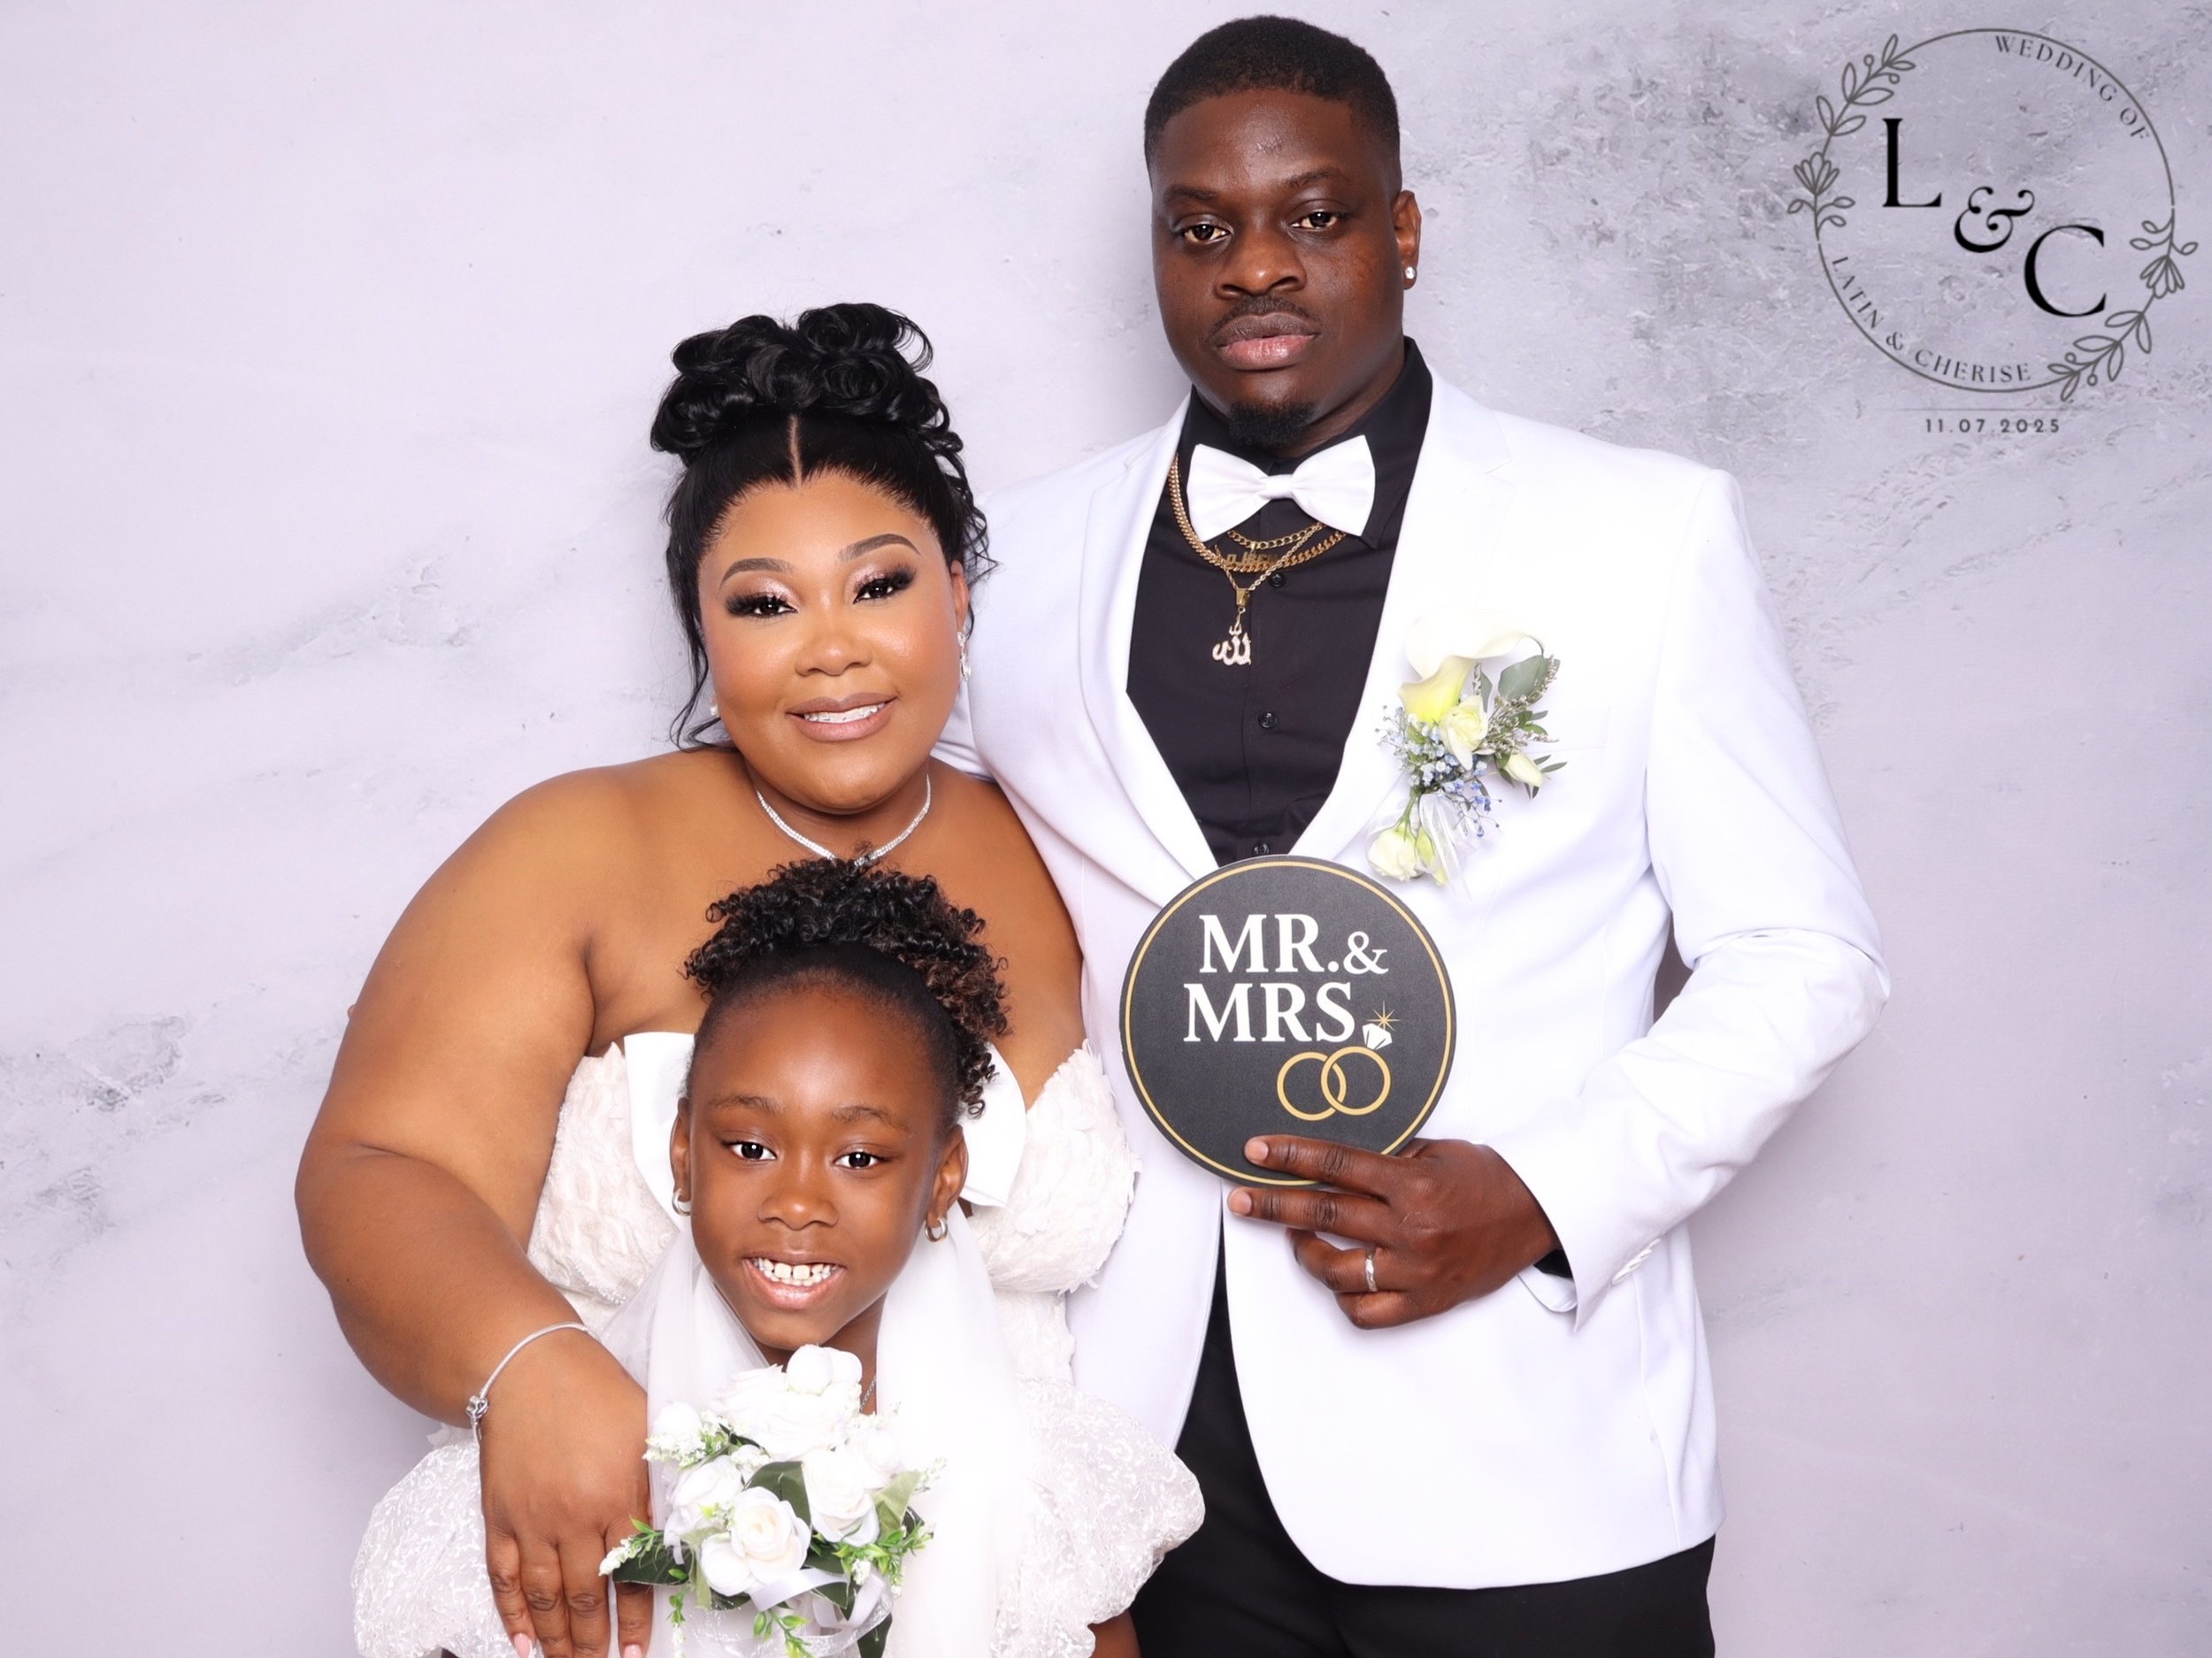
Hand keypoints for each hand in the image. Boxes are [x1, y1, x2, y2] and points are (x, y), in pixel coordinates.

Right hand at [479, 1333, 653, 1657]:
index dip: (634, 1620)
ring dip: (556, 1640)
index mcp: (618, 1495)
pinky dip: (512, 1615)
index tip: (636, 1653)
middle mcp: (574, 1515)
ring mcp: (532, 1520)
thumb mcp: (645, 1432)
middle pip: (586, 1597)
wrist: (528, 1368)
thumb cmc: (596, 1393)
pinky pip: (504, 1579)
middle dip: (594, 1643)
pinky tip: (521, 1643)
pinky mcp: (499, 1517)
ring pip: (545, 1597)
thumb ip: (656, 1486)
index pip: (631, 1575)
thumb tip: (674, 1534)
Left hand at [1227, 1136, 1558, 1328]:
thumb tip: (1330, 1160)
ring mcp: (1416, 1271)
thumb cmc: (1487, 1178)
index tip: (1256, 1151)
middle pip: (1324, 1216)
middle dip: (1273, 1206)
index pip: (1338, 1166)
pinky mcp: (1425, 1301)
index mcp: (1413, 1184)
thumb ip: (1386, 1157)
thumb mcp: (1436, 1151)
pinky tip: (1334, 1277)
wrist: (1537, 1214)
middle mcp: (1411, 1229)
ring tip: (1294, 1237)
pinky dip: (1343, 1296)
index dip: (1292, 1157)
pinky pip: (1366, 1312)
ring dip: (1305, 1252)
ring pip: (1337, 1270)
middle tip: (1240, 1199)